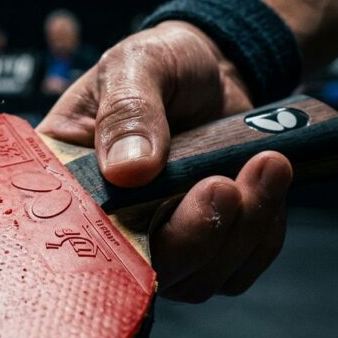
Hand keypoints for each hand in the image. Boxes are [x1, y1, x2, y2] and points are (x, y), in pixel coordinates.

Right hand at [38, 21, 293, 301]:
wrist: (216, 67)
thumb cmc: (163, 61)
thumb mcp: (138, 64)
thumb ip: (128, 110)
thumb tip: (129, 171)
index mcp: (68, 177)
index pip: (67, 230)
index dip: (102, 243)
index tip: (148, 216)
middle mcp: (106, 220)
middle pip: (140, 267)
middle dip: (194, 233)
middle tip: (225, 182)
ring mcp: (157, 239)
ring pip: (195, 276)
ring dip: (241, 229)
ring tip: (267, 165)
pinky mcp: (205, 244)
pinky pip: (237, 267)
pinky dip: (263, 232)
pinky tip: (270, 182)